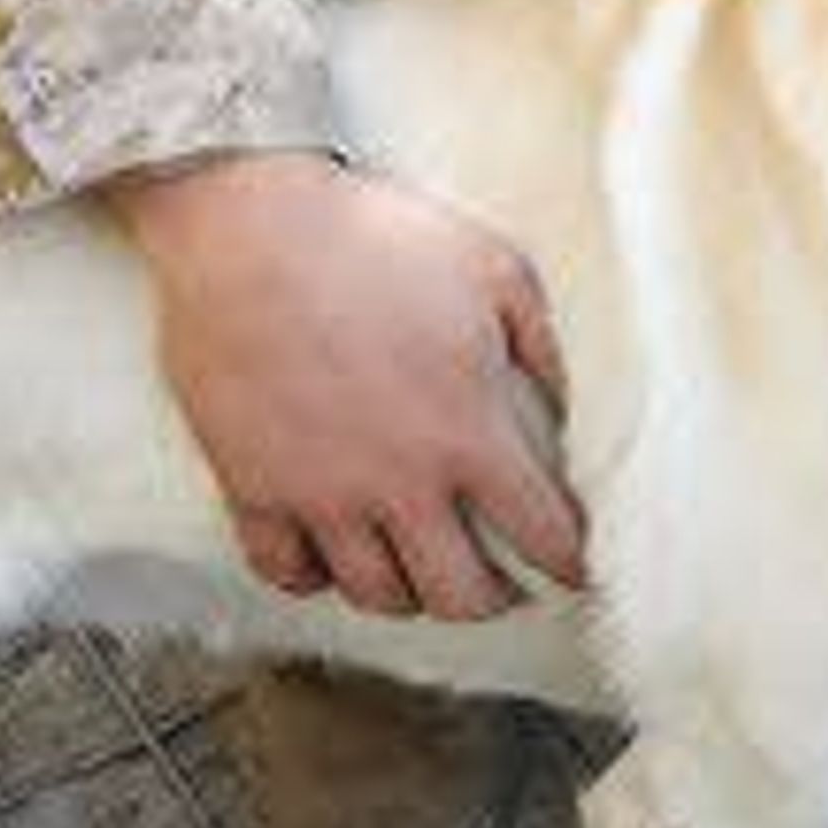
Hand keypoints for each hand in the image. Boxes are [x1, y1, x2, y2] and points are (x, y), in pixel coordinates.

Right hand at [105, 150, 588, 622]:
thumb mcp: (494, 267)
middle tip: (504, 587)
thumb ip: (543, 344)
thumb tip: (568, 405)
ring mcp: (321, 493)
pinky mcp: (253, 487)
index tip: (576, 567)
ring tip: (421, 573)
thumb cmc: (377, 237)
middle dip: (494, 600)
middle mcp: (398, 482)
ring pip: (375, 595)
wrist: (251, 227)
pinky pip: (284, 571)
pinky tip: (330, 558)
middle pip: (459, 595)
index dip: (570, 560)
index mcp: (467, 431)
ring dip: (409, 593)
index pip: (541, 532)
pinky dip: (312, 578)